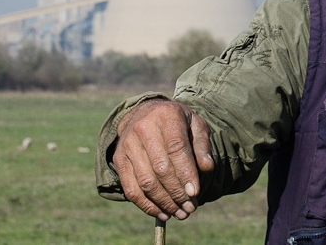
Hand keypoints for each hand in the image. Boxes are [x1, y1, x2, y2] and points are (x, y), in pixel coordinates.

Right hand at [113, 99, 214, 220]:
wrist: (145, 112)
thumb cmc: (176, 122)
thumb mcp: (195, 124)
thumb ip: (202, 145)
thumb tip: (206, 168)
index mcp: (166, 116)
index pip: (176, 148)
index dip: (186, 173)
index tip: (195, 193)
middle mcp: (143, 128)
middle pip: (160, 168)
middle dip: (177, 193)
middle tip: (191, 208)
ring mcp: (127, 144)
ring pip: (145, 182)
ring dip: (164, 202)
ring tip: (180, 213)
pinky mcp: (118, 159)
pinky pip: (131, 188)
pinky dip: (146, 205)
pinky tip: (162, 213)